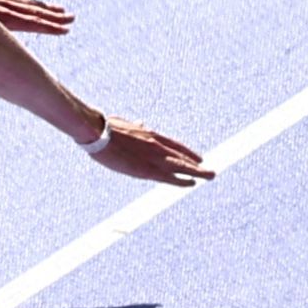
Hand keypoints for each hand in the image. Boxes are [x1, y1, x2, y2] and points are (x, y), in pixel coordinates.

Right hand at [85, 115, 213, 184]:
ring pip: (181, 166)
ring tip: (210, 176)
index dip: (186, 152)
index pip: (174, 145)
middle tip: (210, 171)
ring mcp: (153, 156)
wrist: (97, 132)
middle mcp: (156, 145)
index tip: (197, 158)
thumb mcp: (123, 123)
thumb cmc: (104, 127)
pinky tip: (191, 183)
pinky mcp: (146, 168)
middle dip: (196, 164)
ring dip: (197, 172)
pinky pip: (169, 177)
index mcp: (150, 134)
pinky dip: (181, 180)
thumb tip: (141, 123)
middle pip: (181, 156)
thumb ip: (135, 126)